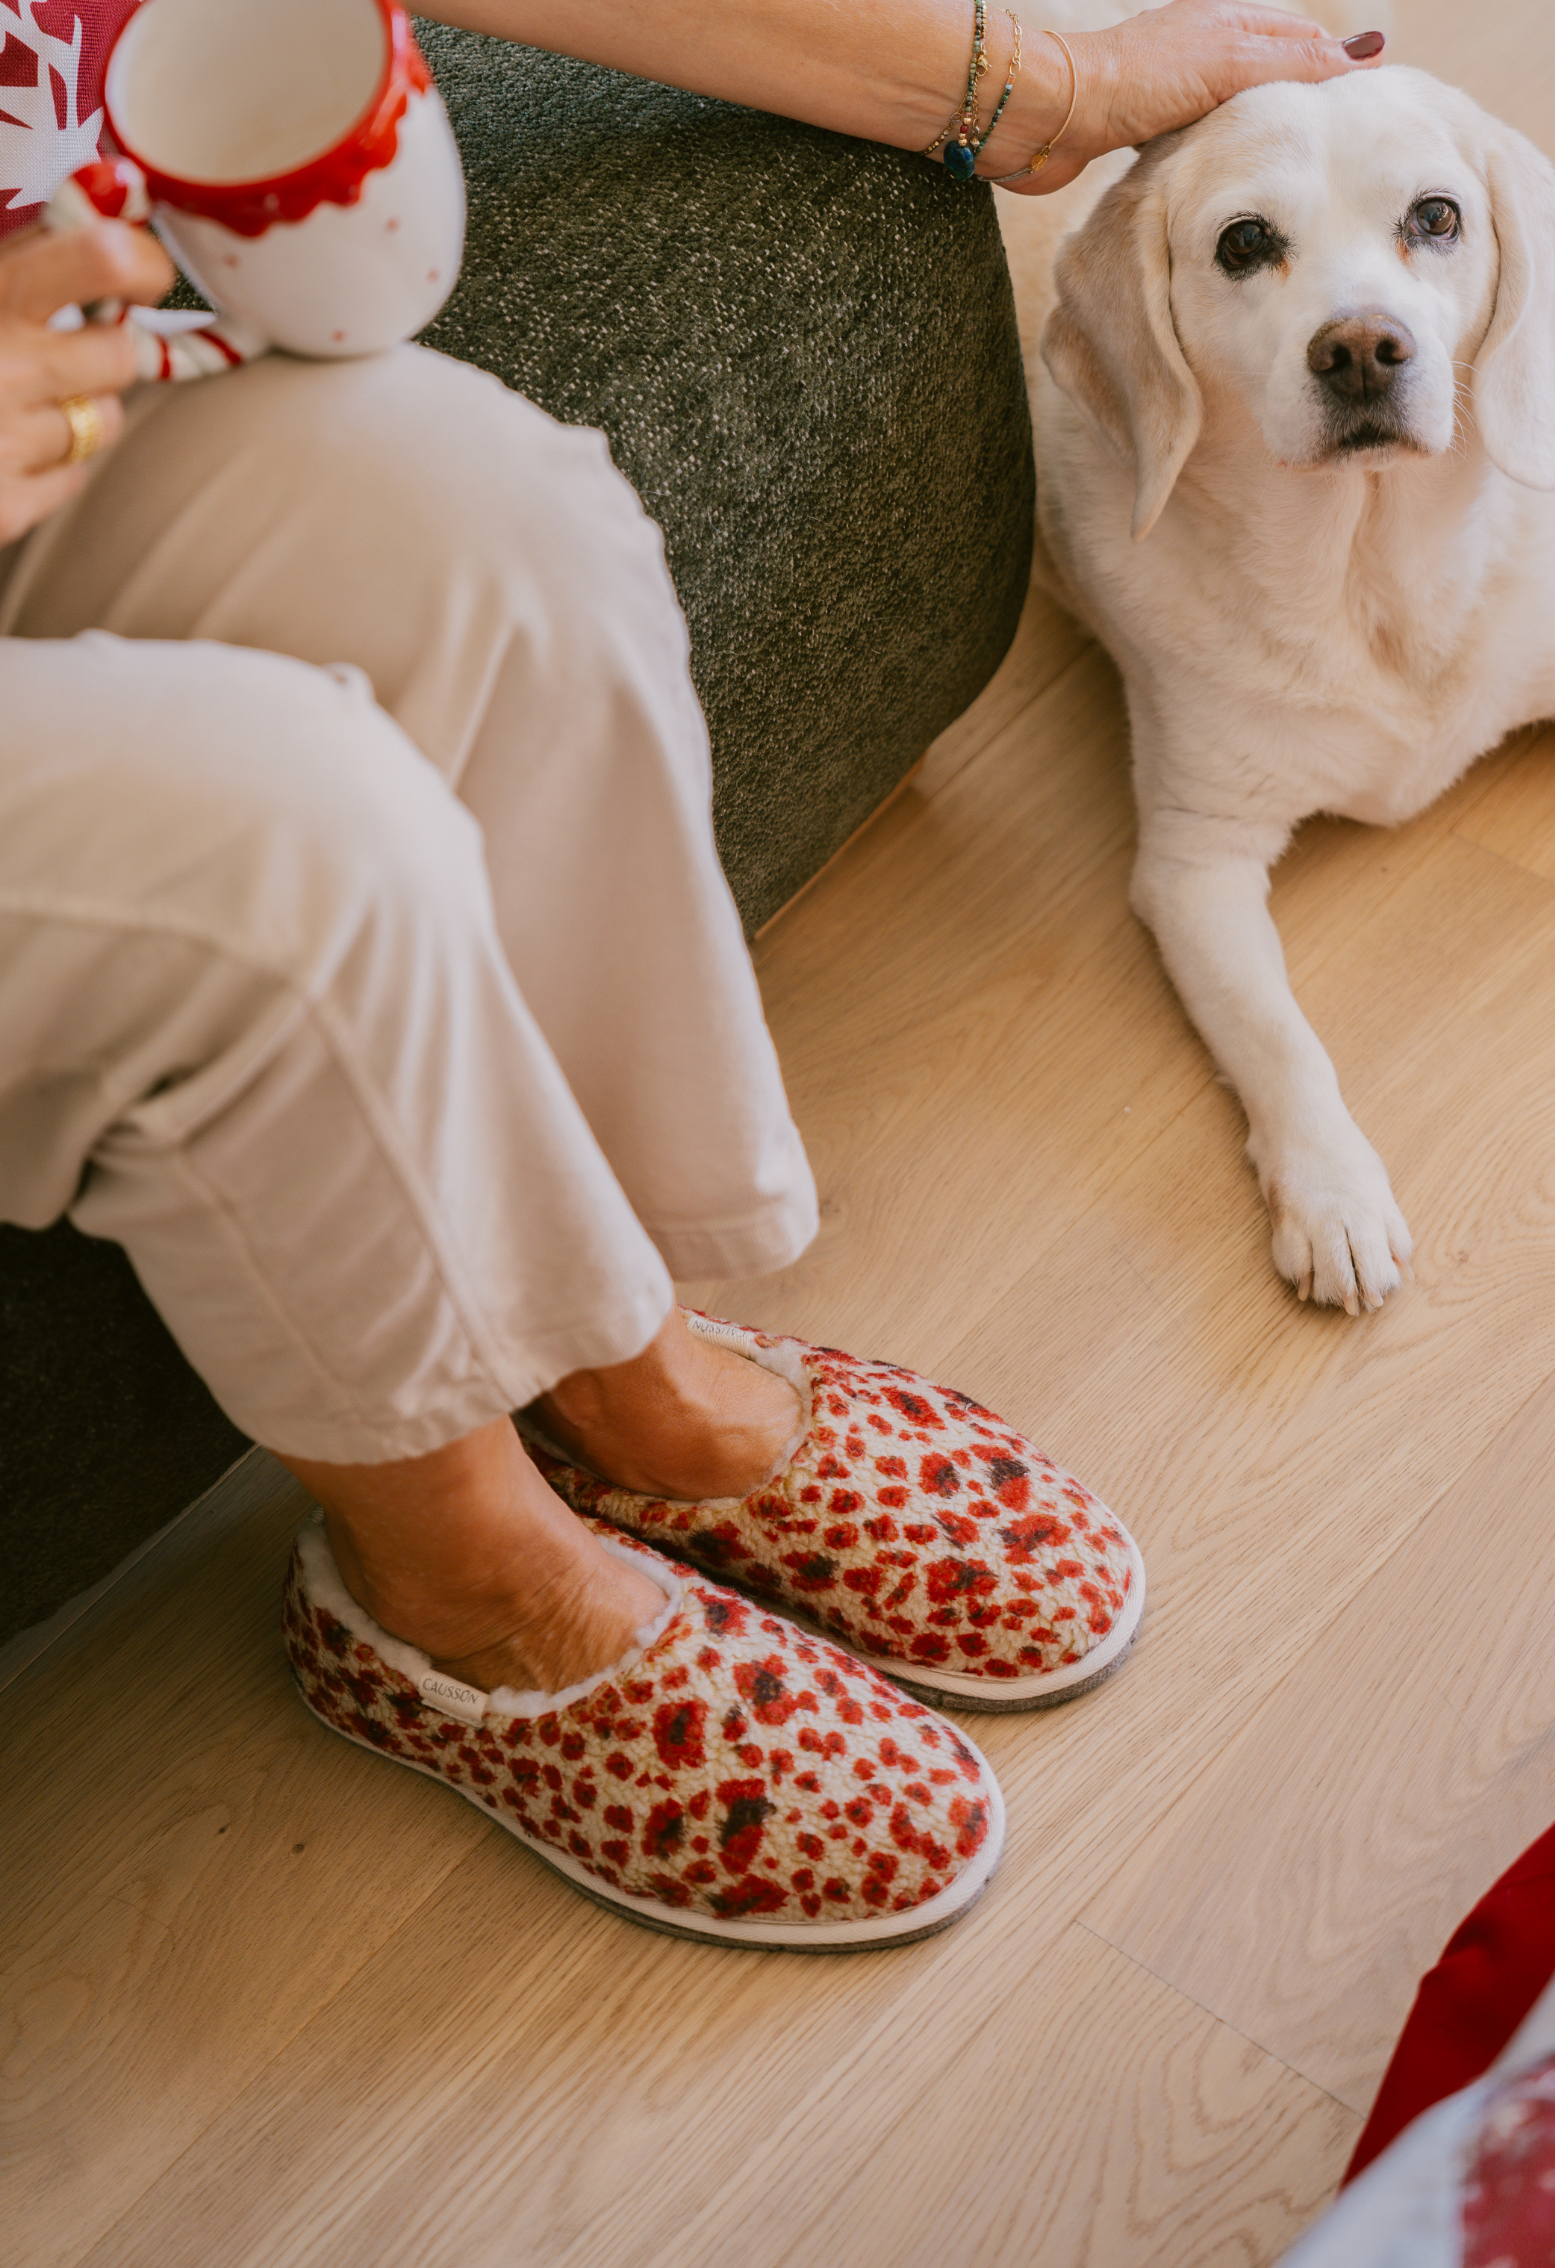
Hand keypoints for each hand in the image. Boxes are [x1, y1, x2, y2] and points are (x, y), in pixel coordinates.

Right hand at [0, 219, 173, 545]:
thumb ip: (19, 251)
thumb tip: (111, 188)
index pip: (102, 261)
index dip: (141, 262)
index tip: (145, 269)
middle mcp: (6, 371)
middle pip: (119, 356)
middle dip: (98, 348)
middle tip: (55, 344)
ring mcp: (8, 446)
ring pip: (104, 420)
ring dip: (76, 405)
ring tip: (14, 394)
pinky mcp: (8, 509)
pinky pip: (74, 474)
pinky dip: (50, 459)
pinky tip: (1, 440)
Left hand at [997, 2, 1383, 193]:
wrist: (1051, 115)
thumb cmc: (1135, 82)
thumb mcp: (1230, 64)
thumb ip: (1296, 63)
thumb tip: (1369, 52)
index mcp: (1228, 21)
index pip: (1301, 42)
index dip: (1335, 71)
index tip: (1368, 108)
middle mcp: (1202, 47)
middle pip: (1270, 74)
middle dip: (1301, 103)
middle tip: (1336, 147)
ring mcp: (1172, 85)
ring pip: (1234, 108)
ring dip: (1258, 130)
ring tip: (1291, 165)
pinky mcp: (1143, 124)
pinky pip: (1196, 136)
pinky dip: (1216, 150)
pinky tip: (1227, 173)